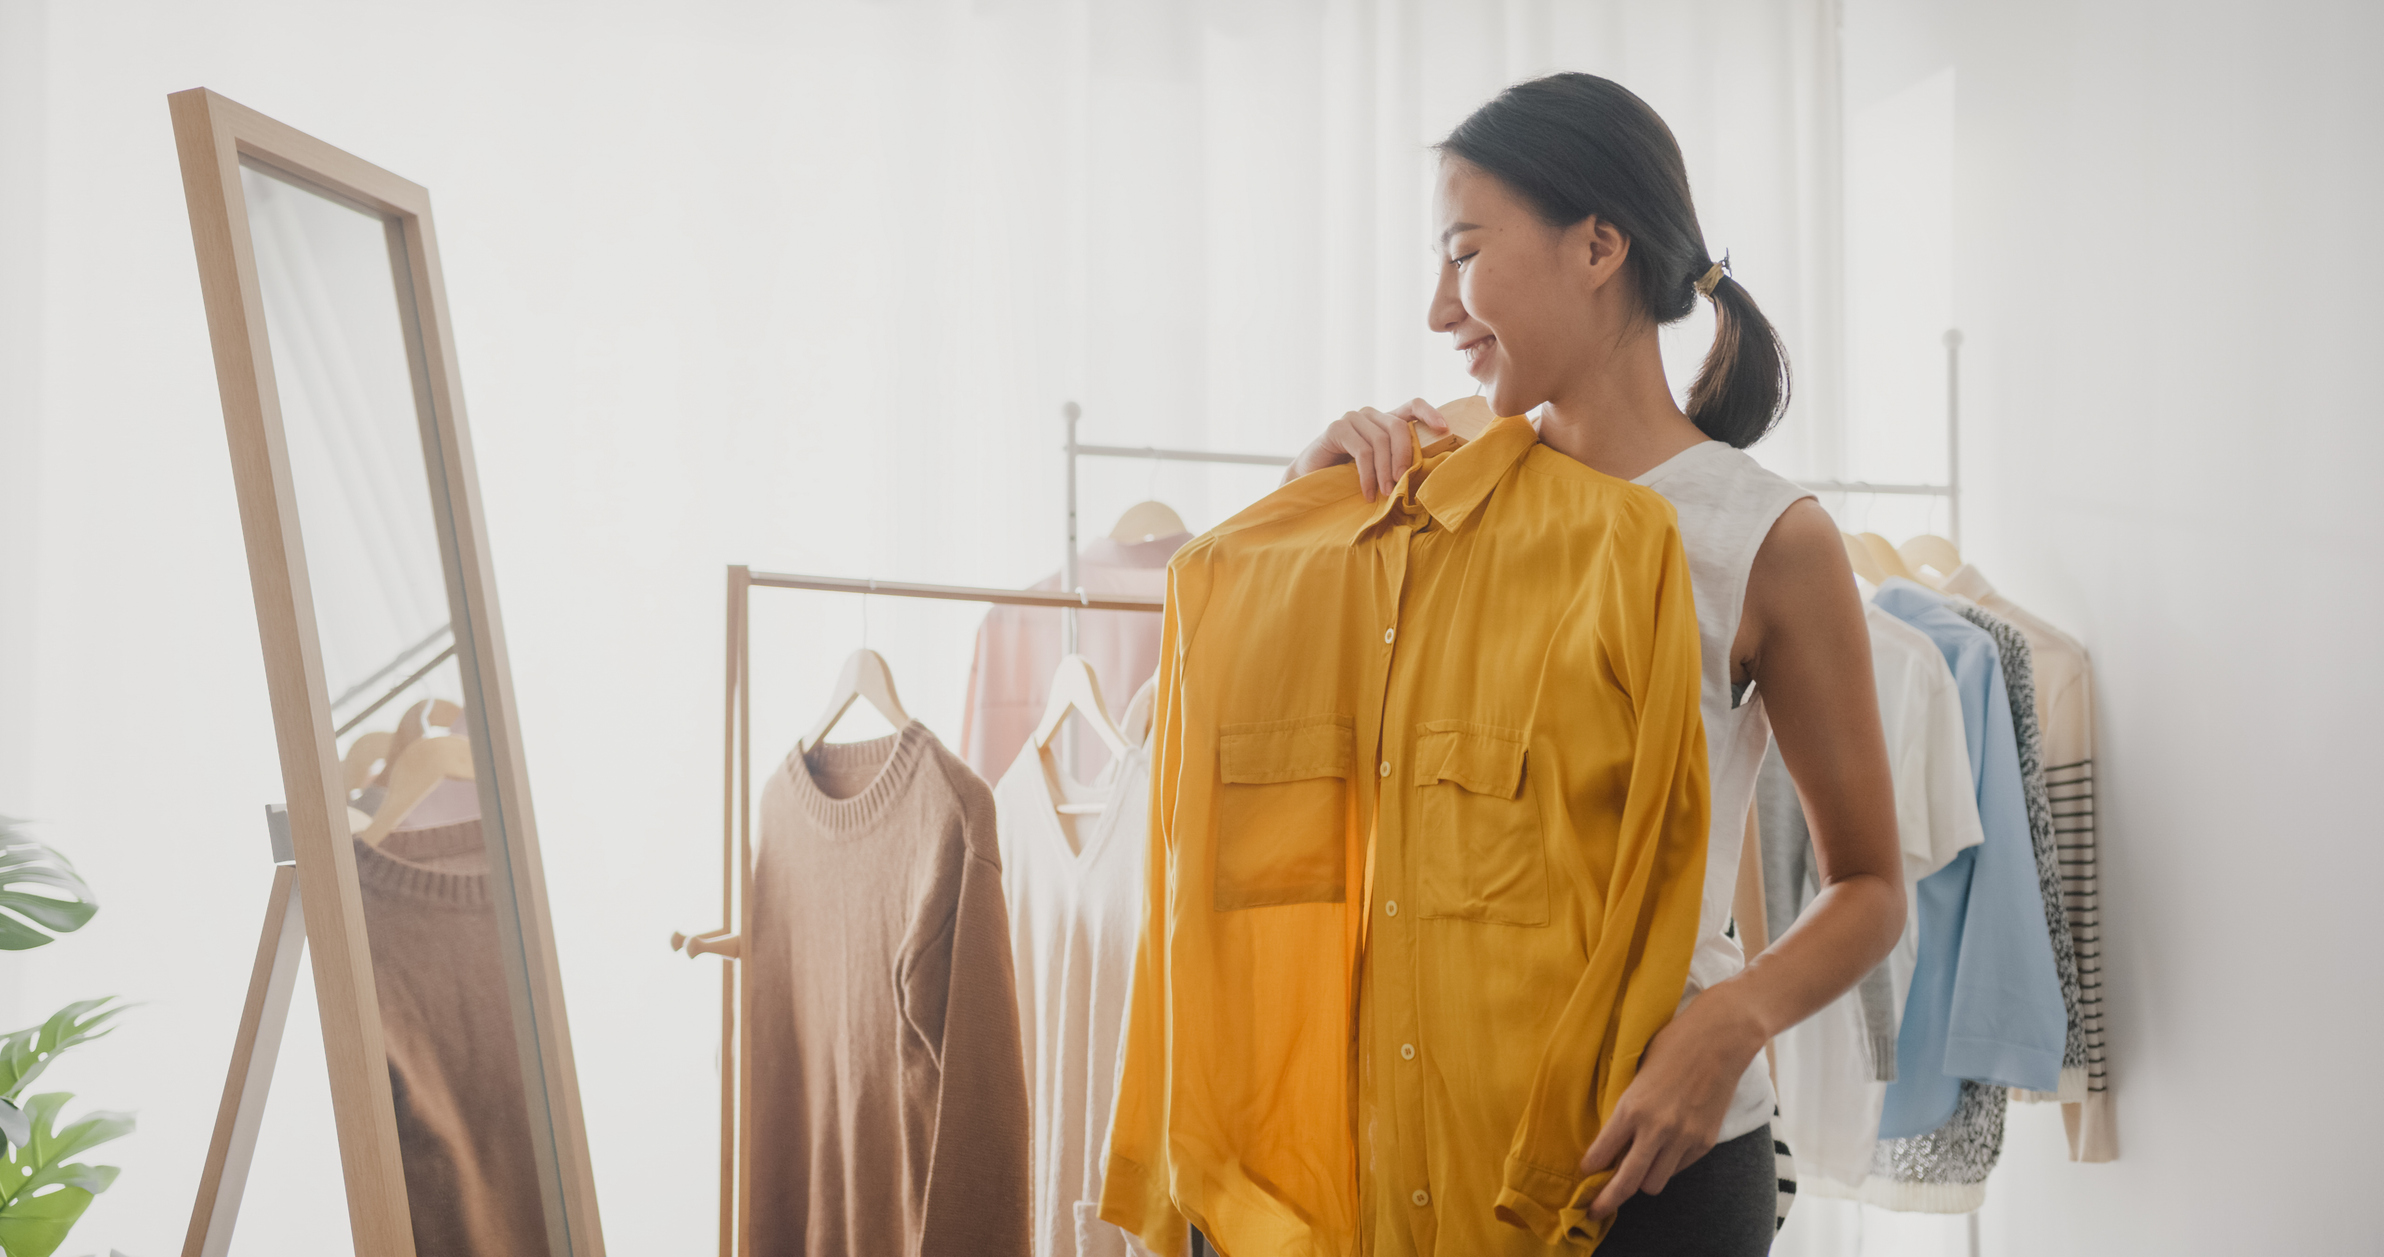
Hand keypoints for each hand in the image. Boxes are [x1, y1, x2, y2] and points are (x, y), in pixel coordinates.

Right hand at [1283, 399, 1450, 499]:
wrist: (1310, 478)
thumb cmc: (1347, 475)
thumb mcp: (1378, 467)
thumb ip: (1397, 462)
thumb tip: (1425, 474)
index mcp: (1385, 420)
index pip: (1412, 405)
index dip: (1430, 413)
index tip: (1444, 430)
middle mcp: (1370, 414)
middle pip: (1398, 427)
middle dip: (1404, 458)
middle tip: (1401, 484)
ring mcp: (1352, 419)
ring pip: (1380, 441)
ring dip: (1385, 472)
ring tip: (1385, 494)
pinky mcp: (1337, 429)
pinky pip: (1362, 451)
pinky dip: (1367, 475)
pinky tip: (1367, 492)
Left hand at [1577, 987, 1767, 1219]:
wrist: (1720, 1040)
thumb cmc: (1672, 1045)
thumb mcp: (1636, 1072)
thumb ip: (1626, 1104)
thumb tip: (1612, 1131)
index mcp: (1633, 1108)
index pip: (1602, 1153)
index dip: (1590, 1168)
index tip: (1584, 1173)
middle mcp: (1657, 1129)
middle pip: (1627, 1183)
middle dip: (1606, 1201)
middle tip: (1594, 1210)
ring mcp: (1684, 1139)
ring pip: (1654, 1184)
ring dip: (1642, 1182)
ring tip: (1634, 1173)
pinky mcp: (1704, 1143)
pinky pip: (1678, 1169)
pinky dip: (1667, 1167)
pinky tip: (1662, 1153)